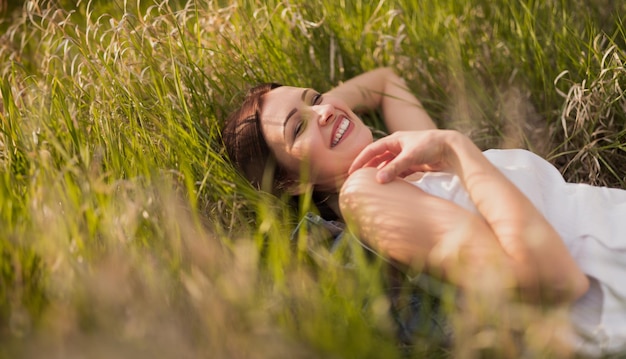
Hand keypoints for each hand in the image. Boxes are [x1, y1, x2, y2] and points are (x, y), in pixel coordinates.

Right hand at [349, 130, 465, 182]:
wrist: (452, 148)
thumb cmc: (431, 146)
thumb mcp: (410, 156)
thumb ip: (395, 168)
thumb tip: (378, 180)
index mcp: (394, 139)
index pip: (372, 149)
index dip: (361, 159)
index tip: (352, 171)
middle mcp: (398, 146)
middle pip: (378, 157)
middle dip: (368, 167)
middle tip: (357, 179)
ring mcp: (406, 155)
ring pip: (388, 165)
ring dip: (380, 173)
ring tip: (370, 184)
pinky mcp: (414, 163)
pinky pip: (399, 171)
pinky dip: (393, 177)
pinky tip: (389, 185)